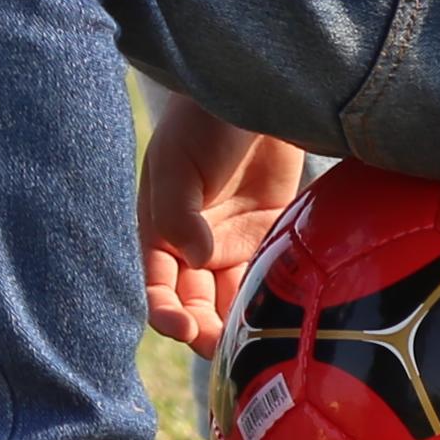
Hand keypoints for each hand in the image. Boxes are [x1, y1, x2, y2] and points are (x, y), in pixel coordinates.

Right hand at [140, 97, 310, 349]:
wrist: (255, 93)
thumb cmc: (201, 121)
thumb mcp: (177, 161)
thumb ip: (178, 211)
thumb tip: (196, 258)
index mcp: (160, 232)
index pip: (155, 286)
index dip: (164, 313)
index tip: (181, 327)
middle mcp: (194, 247)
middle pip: (194, 305)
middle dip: (203, 330)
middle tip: (222, 345)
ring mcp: (234, 246)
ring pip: (233, 303)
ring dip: (238, 327)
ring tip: (255, 344)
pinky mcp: (272, 241)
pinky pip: (269, 283)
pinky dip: (272, 304)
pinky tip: (283, 319)